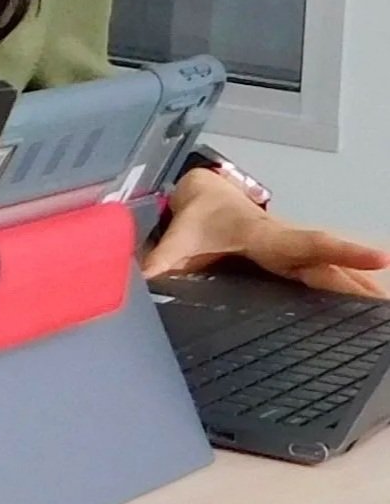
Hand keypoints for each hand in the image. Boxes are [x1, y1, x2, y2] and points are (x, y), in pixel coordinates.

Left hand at [144, 166, 389, 295]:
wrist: (206, 196)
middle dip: (361, 278)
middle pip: (330, 264)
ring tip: (386, 307)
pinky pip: (326, 276)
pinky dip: (350, 287)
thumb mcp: (178, 238)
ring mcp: (295, 255)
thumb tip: (140, 282)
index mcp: (264, 236)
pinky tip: (370, 305)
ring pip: (333, 271)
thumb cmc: (199, 217)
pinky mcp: (296, 264)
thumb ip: (160, 261)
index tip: (379, 257)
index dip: (341, 251)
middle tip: (389, 300)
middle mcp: (287, 244)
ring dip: (361, 287)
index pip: (308, 243)